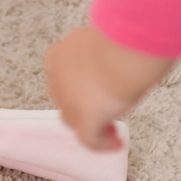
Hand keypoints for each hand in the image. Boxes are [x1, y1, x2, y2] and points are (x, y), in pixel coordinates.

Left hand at [44, 23, 173, 151]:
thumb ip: (102, 50)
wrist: (122, 48)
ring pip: (73, 120)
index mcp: (61, 54)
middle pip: (64, 98)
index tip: (90, 88)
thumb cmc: (121, 36)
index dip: (74, 84)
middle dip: (80, 104)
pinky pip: (90, 139)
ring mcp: (67, 100)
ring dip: (89, 125)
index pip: (60, 74)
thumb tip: (117, 52)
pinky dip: (103, 144)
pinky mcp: (83, 118)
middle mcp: (58, 77)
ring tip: (108, 129)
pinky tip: (116, 143)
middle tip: (101, 107)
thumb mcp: (105, 39)